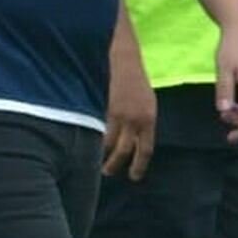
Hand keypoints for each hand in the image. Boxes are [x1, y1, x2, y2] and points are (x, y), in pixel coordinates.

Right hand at [100, 46, 157, 179]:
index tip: (134, 177)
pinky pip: (99, 130)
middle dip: (116, 164)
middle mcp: (135, 119)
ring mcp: (118, 114)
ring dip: (102, 155)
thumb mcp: (146, 102)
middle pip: (125, 150)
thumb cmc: (134, 81)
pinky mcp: (103, 108)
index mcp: (149, 119)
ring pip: (109, 143)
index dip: (139, 166)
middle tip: (108, 173)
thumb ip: (142, 121)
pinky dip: (94, 140)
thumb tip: (135, 140)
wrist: (122, 61)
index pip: (145, 149)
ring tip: (95, 162)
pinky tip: (88, 146)